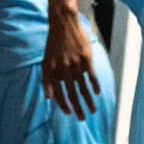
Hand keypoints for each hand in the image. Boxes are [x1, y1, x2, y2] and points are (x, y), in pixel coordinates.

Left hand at [43, 0, 100, 119]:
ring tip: (93, 110)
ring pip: (83, 88)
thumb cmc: (54, 44)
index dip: (63, 105)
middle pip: (71, 94)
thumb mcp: (46, 61)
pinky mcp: (86, 59)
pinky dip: (94, 86)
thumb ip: (46, 80)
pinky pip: (91, 76)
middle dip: (77, 108)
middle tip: (83, 119)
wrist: (63, 24)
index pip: (57, 94)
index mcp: (52, 71)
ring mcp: (75, 65)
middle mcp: (63, 70)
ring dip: (88, 101)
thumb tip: (47, 98)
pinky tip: (97, 93)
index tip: (69, 113)